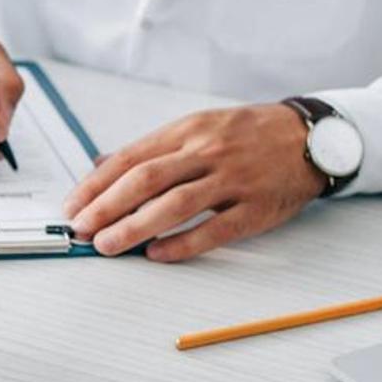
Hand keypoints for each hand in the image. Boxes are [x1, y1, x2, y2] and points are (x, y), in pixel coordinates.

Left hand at [63, 104, 326, 261]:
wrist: (309, 136)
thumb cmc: (245, 135)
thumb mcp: (194, 127)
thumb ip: (148, 150)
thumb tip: (99, 166)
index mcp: (185, 132)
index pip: (128, 159)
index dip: (95, 185)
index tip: (72, 207)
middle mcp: (205, 152)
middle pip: (145, 180)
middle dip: (106, 206)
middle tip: (81, 229)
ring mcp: (232, 180)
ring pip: (176, 204)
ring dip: (135, 227)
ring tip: (108, 244)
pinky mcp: (256, 208)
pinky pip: (215, 229)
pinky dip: (183, 243)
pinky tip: (156, 254)